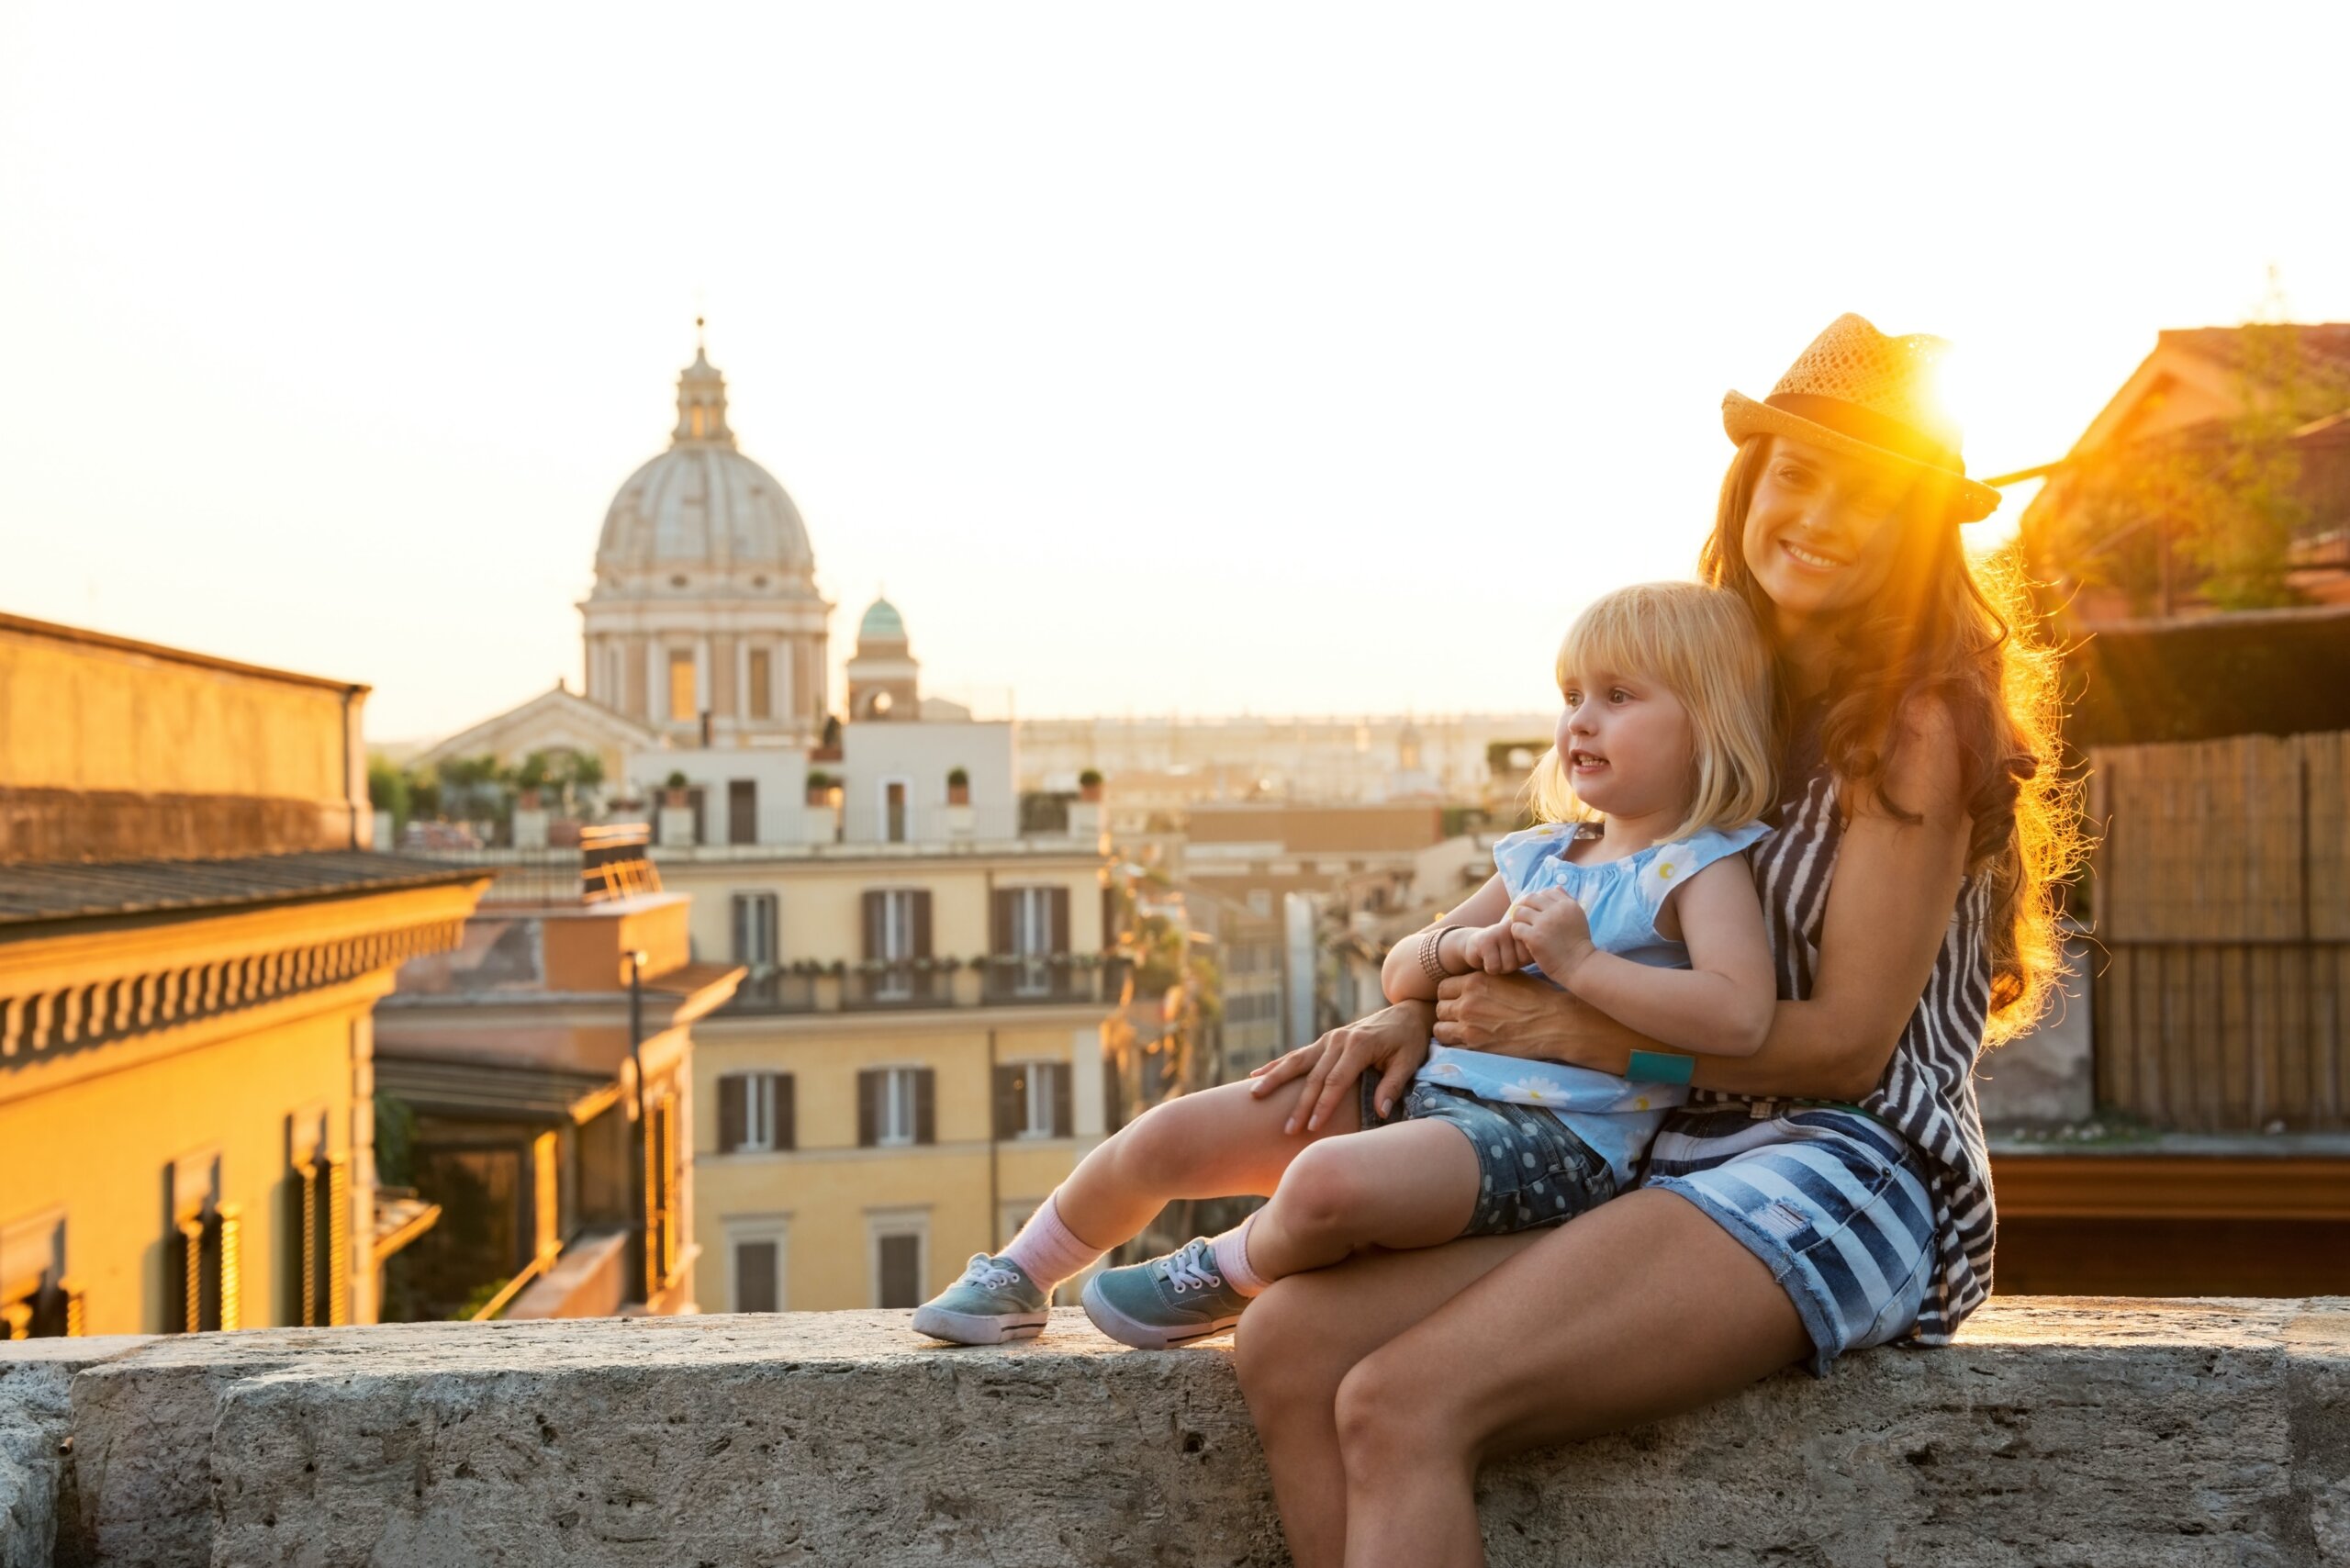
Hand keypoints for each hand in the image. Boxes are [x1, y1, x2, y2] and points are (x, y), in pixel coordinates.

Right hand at [1248, 999, 1432, 1132]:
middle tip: (1287, 1129)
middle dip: (1300, 1104)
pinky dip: (1276, 1065)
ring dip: (1275, 1079)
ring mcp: (1328, 1039)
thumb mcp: (1409, 1062)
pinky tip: (1256, 1075)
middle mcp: (1338, 1040)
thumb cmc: (1409, 1041)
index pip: (1335, 1081)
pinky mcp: (1324, 1042)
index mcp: (1358, 1045)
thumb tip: (1380, 1112)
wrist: (1406, 1014)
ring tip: (1255, 1095)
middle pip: (1313, 1076)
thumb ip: (1393, 1086)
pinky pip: (1297, 1056)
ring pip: (1297, 1062)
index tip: (1312, 1126)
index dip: (1323, 1105)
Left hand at [1435, 970, 1577, 1054]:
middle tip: (1462, 1016)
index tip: (1459, 999)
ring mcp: (1469, 1027)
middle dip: (1449, 1012)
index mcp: (1474, 981)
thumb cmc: (1536, 997)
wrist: (1554, 1023)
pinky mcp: (1476, 1047)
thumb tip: (1471, 976)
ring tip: (1461, 1029)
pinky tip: (1469, 1042)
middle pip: (1440, 1008)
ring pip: (1440, 1029)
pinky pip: (1451, 1047)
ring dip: (1449, 1029)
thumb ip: (1484, 976)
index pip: (1443, 988)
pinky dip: (1457, 1045)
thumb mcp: (1507, 976)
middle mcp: (1467, 1003)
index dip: (1450, 994)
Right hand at [1459, 920, 1531, 975]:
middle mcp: (1514, 925)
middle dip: (1513, 964)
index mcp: (1527, 926)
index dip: (1524, 960)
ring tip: (1496, 956)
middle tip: (1504, 954)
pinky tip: (1486, 958)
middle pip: (1521, 960)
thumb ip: (1538, 950)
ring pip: (1508, 965)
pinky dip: (1489, 968)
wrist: (1475, 945)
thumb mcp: (1524, 950)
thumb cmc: (1505, 951)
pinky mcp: (1485, 940)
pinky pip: (1494, 967)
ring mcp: (1499, 931)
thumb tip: (1549, 960)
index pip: (1534, 954)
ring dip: (1500, 967)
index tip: (1516, 953)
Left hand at [1507, 887, 1596, 986]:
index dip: (1538, 901)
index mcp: (1568, 904)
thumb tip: (1556, 886)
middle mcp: (1556, 910)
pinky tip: (1522, 939)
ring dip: (1518, 920)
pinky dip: (1516, 933)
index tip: (1537, 911)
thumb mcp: (1578, 917)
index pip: (1546, 892)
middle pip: (1530, 898)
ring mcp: (1545, 923)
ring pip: (1520, 911)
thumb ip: (1567, 901)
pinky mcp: (1535, 937)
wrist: (1579, 965)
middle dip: (1525, 907)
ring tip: (1523, 928)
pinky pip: (1516, 928)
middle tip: (1524, 918)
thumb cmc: (1577, 943)